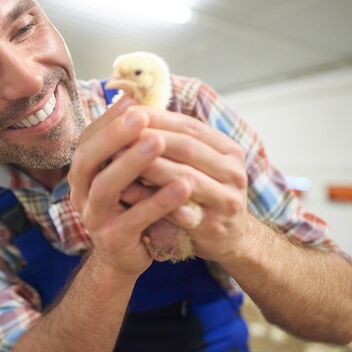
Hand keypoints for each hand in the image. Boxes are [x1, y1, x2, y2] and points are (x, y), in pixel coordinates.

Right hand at [68, 98, 192, 276]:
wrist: (123, 257)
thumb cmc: (128, 207)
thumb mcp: (124, 175)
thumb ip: (126, 146)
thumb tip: (135, 100)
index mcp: (82, 174)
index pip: (87, 140)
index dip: (107, 120)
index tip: (133, 101)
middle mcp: (80, 194)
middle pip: (88, 160)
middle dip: (113, 136)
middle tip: (140, 116)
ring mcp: (94, 218)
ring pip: (106, 188)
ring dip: (131, 163)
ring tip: (157, 142)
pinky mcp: (113, 240)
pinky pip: (136, 218)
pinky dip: (158, 201)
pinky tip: (182, 186)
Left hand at [129, 106, 250, 263]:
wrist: (229, 239)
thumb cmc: (201, 196)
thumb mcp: (193, 165)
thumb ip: (169, 145)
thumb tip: (129, 118)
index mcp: (227, 149)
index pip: (189, 126)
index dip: (157, 118)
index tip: (127, 113)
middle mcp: (232, 171)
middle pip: (187, 147)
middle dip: (149, 139)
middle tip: (118, 135)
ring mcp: (227, 199)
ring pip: (185, 176)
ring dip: (149, 166)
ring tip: (119, 160)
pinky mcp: (215, 225)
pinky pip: (181, 211)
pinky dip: (154, 201)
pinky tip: (128, 194)